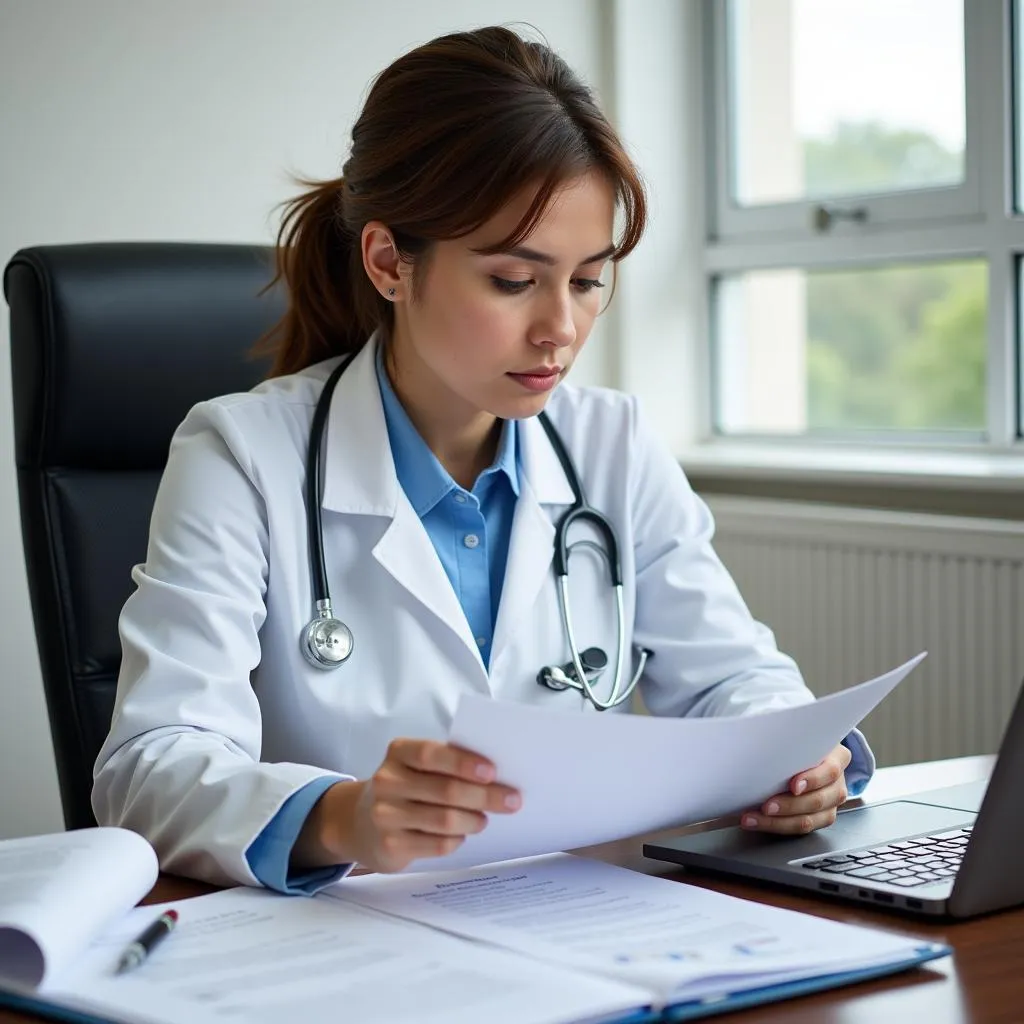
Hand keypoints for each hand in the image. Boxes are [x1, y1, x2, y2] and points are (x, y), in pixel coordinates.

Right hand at [299, 739, 520, 872]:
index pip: (431, 754)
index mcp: (398, 753)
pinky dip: (457, 839)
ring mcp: (385, 815)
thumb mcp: (415, 767)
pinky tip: (461, 833)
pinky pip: (437, 844)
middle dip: (484, 795)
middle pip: (445, 790)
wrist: (359, 822)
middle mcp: (387, 781)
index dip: (463, 762)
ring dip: (474, 819)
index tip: (493, 771)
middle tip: (512, 800)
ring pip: (444, 819)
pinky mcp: (390, 844)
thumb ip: (446, 764)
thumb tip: (496, 775)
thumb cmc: (404, 787)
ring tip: (484, 819)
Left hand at [740, 743, 851, 834]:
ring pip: (808, 819)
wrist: (810, 755)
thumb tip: (758, 734)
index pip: (830, 770)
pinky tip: (758, 822)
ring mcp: (830, 803)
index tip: (793, 785)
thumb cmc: (801, 744)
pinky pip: (800, 828)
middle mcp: (837, 782)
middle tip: (766, 806)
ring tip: (754, 818)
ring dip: (777, 822)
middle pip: (818, 800)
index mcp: (837, 758)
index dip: (812, 780)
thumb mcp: (800, 736)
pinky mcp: (820, 817)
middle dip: (789, 805)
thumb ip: (789, 739)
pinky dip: (776, 826)